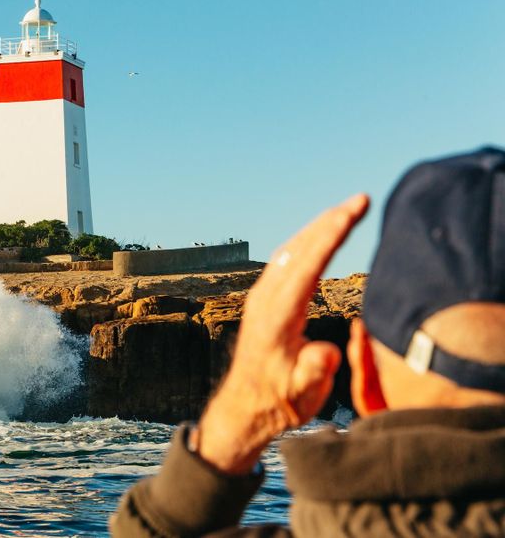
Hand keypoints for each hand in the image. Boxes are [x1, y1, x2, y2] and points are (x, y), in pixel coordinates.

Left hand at [192, 193, 369, 474]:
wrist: (246, 408)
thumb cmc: (277, 402)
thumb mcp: (300, 394)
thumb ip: (314, 372)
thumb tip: (327, 352)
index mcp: (277, 316)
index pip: (308, 265)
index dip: (331, 236)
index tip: (352, 212)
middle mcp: (266, 299)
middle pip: (300, 249)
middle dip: (330, 221)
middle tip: (361, 199)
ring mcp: (262, 297)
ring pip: (292, 250)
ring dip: (319, 227)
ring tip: (347, 209)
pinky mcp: (264, 300)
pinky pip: (287, 261)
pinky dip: (308, 242)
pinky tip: (321, 234)